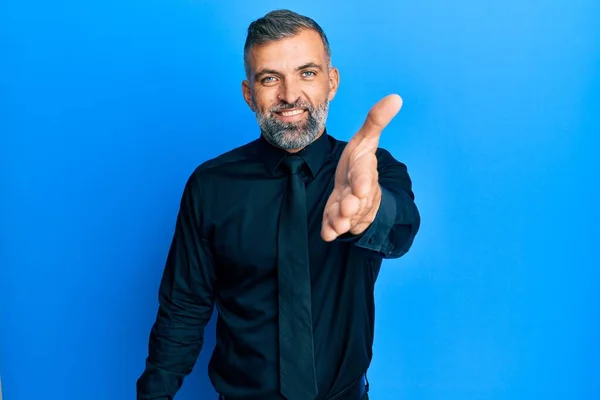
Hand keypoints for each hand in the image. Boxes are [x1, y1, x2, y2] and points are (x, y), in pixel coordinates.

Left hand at [321, 94, 402, 241]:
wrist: (356, 190)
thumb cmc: (359, 164)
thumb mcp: (365, 141)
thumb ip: (375, 121)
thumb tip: (396, 97)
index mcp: (365, 172)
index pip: (365, 176)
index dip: (363, 181)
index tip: (360, 186)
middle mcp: (360, 193)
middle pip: (357, 200)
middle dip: (352, 204)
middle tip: (347, 207)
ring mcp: (350, 208)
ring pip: (347, 216)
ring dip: (341, 219)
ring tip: (336, 223)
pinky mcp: (338, 219)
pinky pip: (334, 226)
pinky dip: (331, 230)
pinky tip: (326, 234)